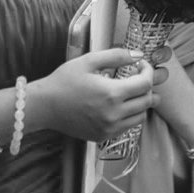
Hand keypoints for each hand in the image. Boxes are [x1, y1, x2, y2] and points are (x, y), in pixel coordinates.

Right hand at [33, 48, 159, 141]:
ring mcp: (108, 129)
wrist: (45, 106)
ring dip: (141, 103)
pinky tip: (119, 104)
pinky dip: (130, 115)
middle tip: (137, 76)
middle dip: (147, 86)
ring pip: (140, 117)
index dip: (148, 71)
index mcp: (111, 94)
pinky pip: (127, 128)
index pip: (145, 84)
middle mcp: (113, 115)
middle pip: (147, 101)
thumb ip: (117, 55)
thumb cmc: (65, 80)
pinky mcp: (102, 137)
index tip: (140, 65)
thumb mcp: (90, 60)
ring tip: (130, 91)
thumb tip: (139, 55)